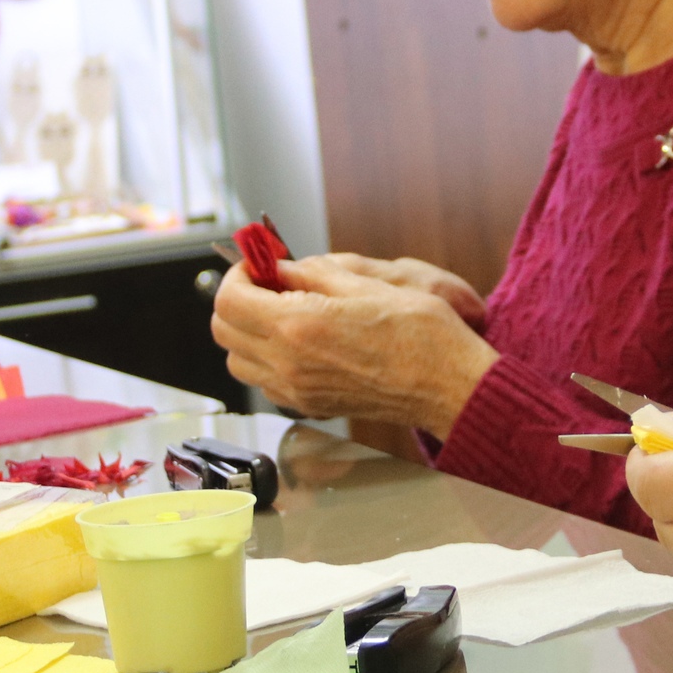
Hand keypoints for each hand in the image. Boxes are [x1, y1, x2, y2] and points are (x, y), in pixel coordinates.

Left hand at [210, 257, 498, 435]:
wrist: (450, 386)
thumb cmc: (421, 335)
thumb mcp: (365, 283)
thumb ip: (311, 274)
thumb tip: (279, 266)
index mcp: (298, 326)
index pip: (228, 300)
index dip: (236, 275)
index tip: (257, 265)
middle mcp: (289, 364)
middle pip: (223, 332)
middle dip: (237, 301)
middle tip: (267, 285)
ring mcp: (297, 391)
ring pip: (239, 361)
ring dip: (248, 332)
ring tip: (284, 313)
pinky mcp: (310, 406)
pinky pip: (265, 382)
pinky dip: (267, 358)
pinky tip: (300, 342)